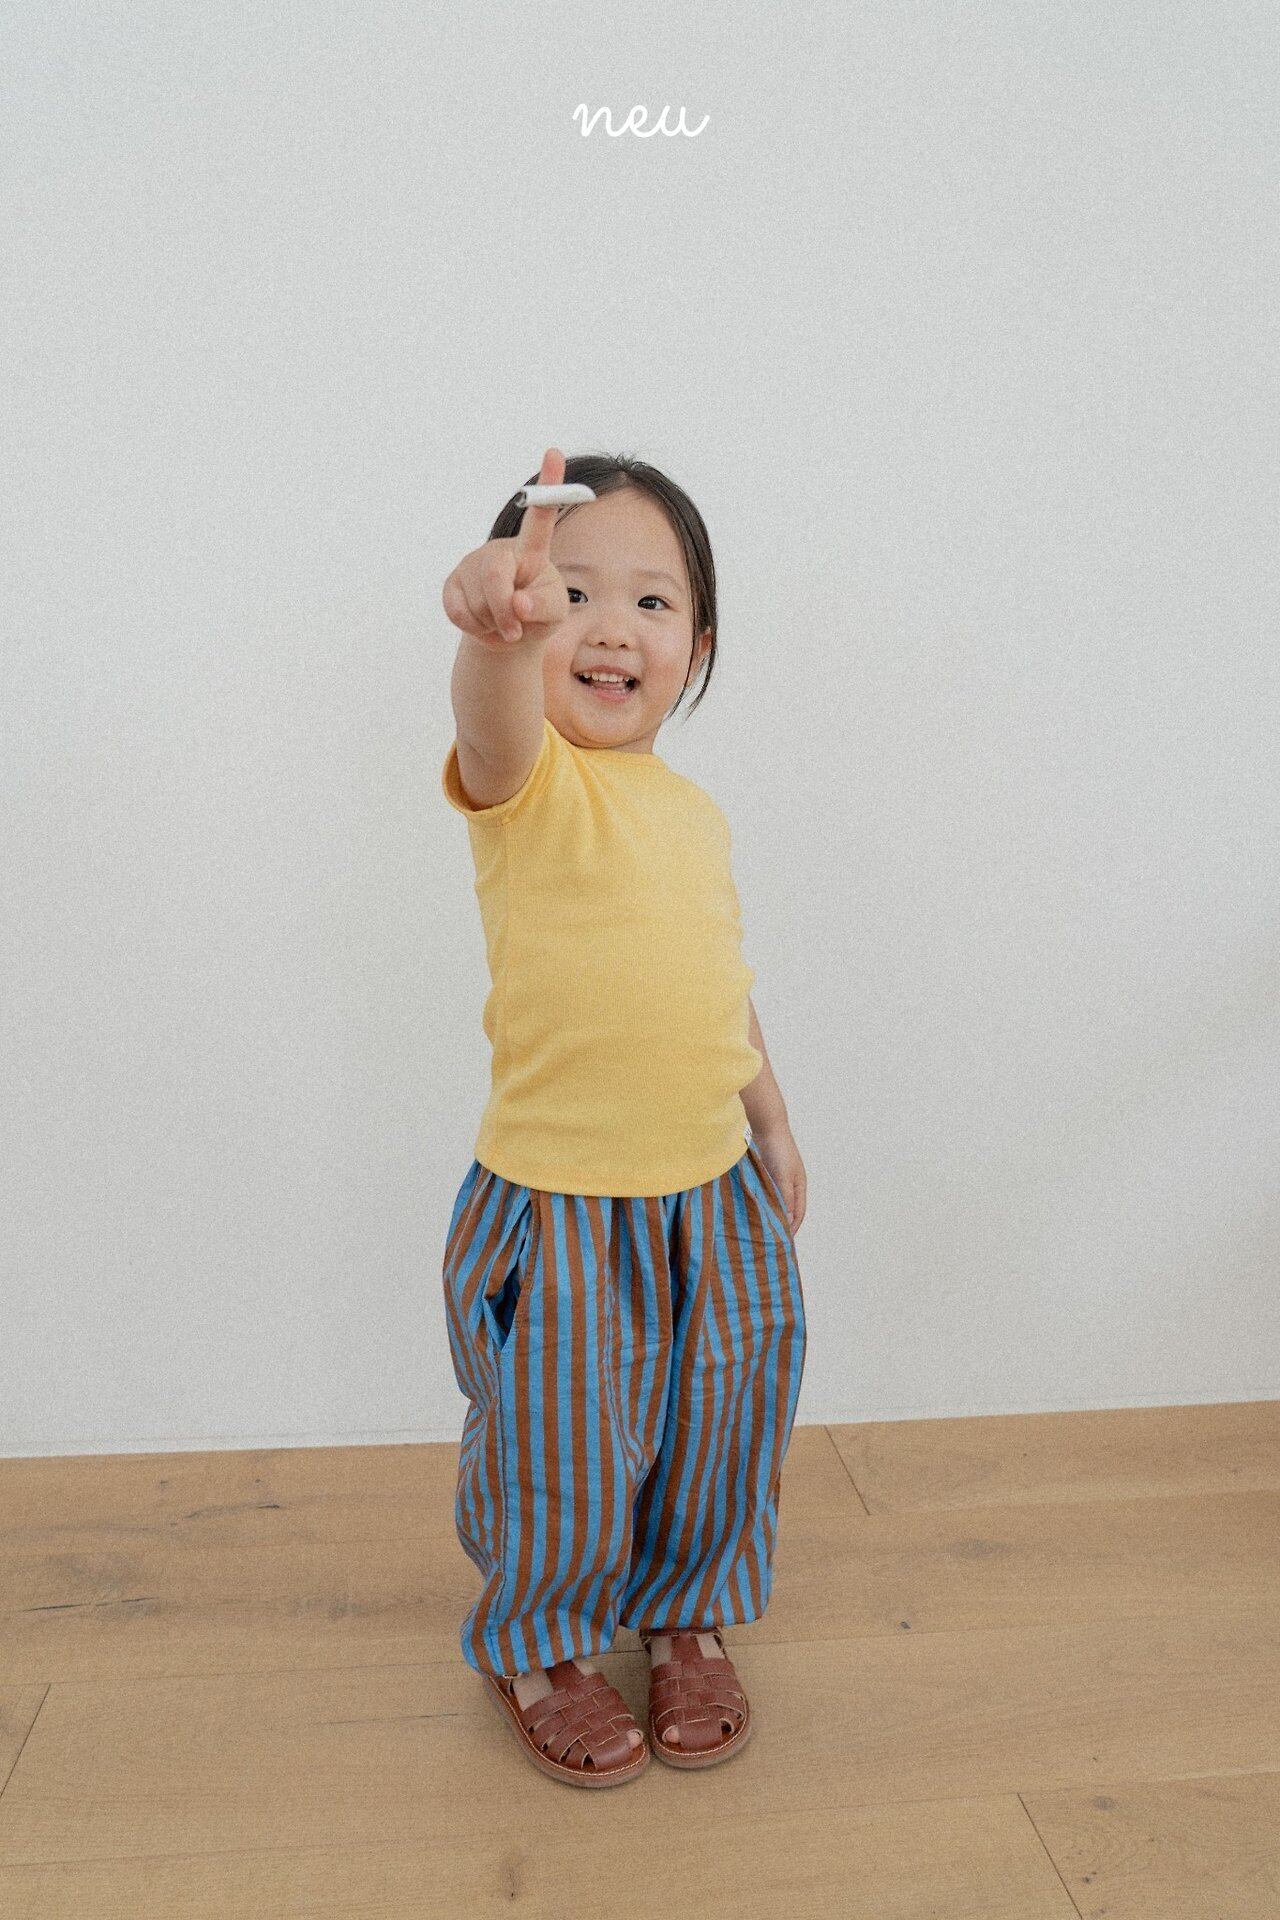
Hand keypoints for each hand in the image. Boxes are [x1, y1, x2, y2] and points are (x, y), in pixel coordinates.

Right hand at [441, 445, 571, 647]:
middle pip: (496, 576)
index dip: (549, 485)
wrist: (508, 636)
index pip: (540, 517)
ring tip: (502, 622)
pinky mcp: (452, 584)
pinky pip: (457, 611)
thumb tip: (518, 603)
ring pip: (476, 600)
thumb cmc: (538, 615)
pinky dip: (474, 627)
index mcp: (531, 551)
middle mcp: (501, 550)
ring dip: (492, 623)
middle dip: (504, 610)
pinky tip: (484, 622)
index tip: (554, 451)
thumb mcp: (554, 615)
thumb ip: (544, 607)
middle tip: (515, 631)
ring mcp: (473, 565)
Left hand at [753, 1120, 805, 1233]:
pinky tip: (749, 1210)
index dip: (792, 1227)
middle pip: (786, 1209)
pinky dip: (758, 1203)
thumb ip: (785, 1197)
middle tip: (770, 1239)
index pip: (798, 1213)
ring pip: (772, 1202)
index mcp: (799, 1186)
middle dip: (780, 1224)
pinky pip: (762, 1193)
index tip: (784, 1242)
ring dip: (767, 1214)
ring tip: (758, 1229)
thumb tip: (787, 1218)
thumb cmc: (779, 1149)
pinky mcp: (763, 1174)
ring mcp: (776, 1179)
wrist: (766, 1126)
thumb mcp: (783, 1176)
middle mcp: (789, 1184)